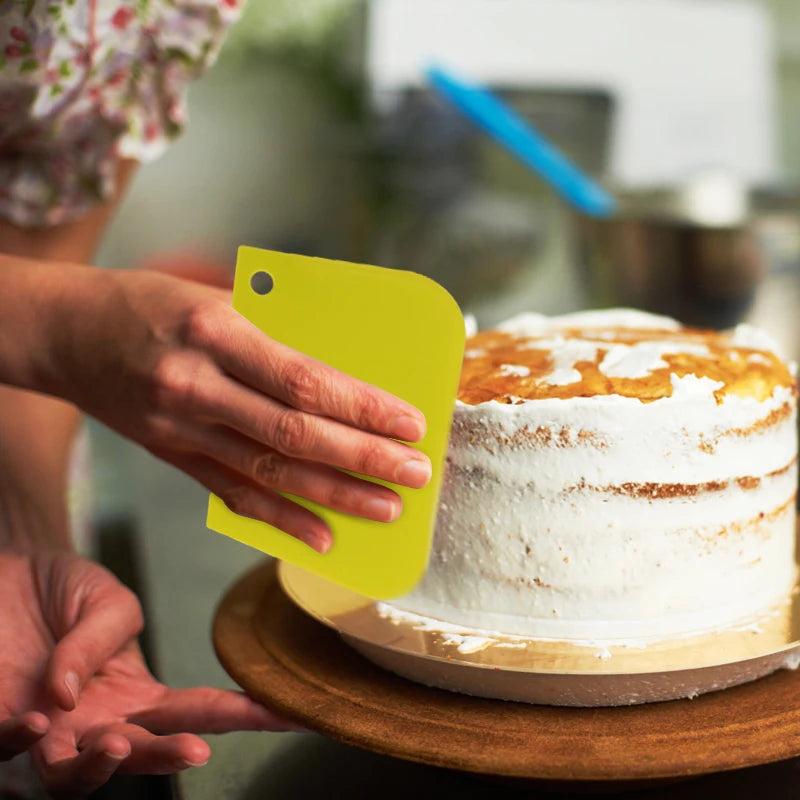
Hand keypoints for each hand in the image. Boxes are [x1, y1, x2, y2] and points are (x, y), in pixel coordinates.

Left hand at [0, 550, 299, 797]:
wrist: (7, 574)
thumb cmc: (65, 591)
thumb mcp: (107, 601)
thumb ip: (97, 644)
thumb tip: (66, 698)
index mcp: (139, 695)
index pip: (200, 710)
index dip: (250, 715)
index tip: (296, 714)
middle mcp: (100, 723)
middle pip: (144, 756)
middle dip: (171, 757)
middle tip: (194, 750)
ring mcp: (49, 733)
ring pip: (74, 781)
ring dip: (96, 770)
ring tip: (113, 740)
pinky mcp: (1, 726)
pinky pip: (5, 755)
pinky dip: (14, 743)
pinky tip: (32, 720)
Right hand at [47, 268, 430, 552]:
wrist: (69, 334)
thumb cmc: (151, 304)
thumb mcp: (214, 294)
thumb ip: (276, 332)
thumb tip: (345, 371)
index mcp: (215, 332)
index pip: (303, 380)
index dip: (361, 407)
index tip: (410, 422)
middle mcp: (197, 386)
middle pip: (295, 435)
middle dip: (364, 458)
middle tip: (417, 472)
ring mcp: (181, 429)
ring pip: (270, 473)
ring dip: (335, 496)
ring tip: (387, 509)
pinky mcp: (173, 457)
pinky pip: (231, 495)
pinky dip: (279, 520)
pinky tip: (321, 538)